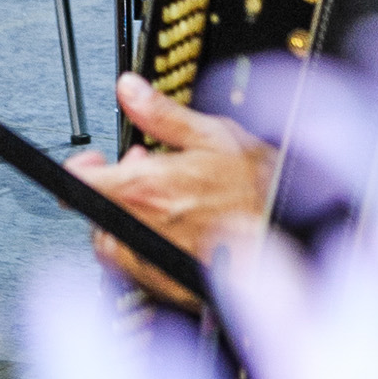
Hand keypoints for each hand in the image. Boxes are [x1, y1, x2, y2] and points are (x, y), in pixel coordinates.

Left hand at [67, 73, 276, 306]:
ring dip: (126, 222)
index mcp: (146, 190)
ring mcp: (154, 264)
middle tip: (144, 174)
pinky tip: (177, 234)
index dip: (81, 168)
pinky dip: (146, 250)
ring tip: (163, 205)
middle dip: (112, 191)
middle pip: (94, 215)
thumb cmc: (262, 192)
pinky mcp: (170, 287)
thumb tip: (130, 90)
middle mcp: (142, 231)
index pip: (80, 183)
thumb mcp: (214, 135)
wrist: (297, 238)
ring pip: (113, 246)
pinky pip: (138, 272)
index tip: (93, 161)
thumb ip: (162, 115)